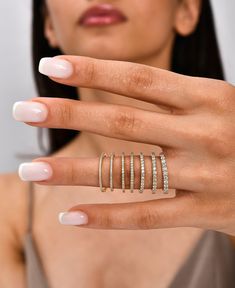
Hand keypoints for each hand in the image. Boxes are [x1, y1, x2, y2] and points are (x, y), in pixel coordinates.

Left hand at [13, 55, 234, 234]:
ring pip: (128, 172)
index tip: (52, 67)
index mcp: (209, 97)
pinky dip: (108, 217)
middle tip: (24, 109)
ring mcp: (204, 175)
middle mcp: (204, 133)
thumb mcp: (217, 102)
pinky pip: (148, 216)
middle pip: (123, 121)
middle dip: (69, 114)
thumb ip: (173, 99)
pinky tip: (72, 216)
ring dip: (74, 171)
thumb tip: (119, 90)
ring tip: (33, 170)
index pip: (139, 79)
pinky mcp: (206, 211)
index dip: (94, 72)